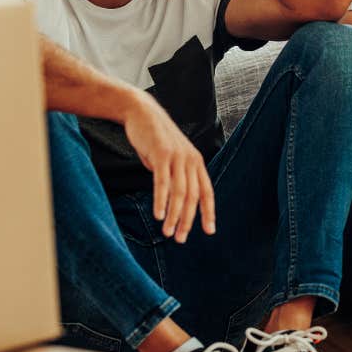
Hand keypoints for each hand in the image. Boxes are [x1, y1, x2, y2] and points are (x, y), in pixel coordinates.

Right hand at [122, 92, 215, 242]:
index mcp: (196, 162)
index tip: (209, 231)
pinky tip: (159, 215)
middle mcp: (191, 160)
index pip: (207, 192)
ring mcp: (177, 157)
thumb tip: (172, 201)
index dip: (209, 212)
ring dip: (174, 215)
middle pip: (193, 196)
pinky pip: (162, 182)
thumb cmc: (155, 140)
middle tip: (180, 238)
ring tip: (168, 232)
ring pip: (179, 192)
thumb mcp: (170, 160)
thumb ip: (174, 178)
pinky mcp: (161, 154)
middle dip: (187, 220)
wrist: (142, 113)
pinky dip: (161, 200)